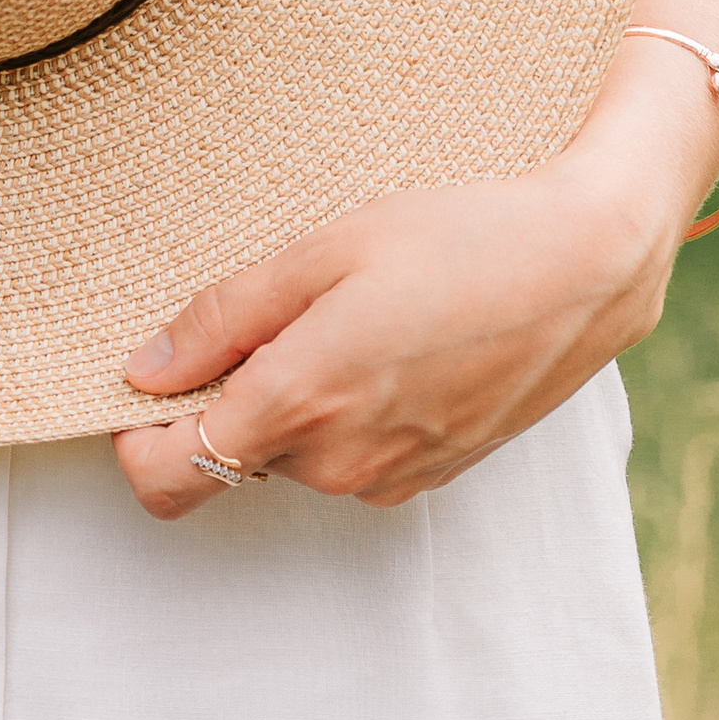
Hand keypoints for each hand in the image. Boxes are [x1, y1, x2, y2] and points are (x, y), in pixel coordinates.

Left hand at [112, 36, 718, 519]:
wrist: (582, 269)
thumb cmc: (452, 240)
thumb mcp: (322, 251)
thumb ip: (223, 319)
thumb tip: (144, 372)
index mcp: (300, 404)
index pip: (169, 477)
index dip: (135, 436)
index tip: (144, 380)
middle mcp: (338, 464)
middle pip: (229, 455)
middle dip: (228, 394)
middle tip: (276, 307)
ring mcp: (388, 479)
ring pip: (290, 454)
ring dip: (289, 398)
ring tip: (345, 311)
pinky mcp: (427, 476)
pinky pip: (345, 455)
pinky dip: (341, 410)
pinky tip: (385, 340)